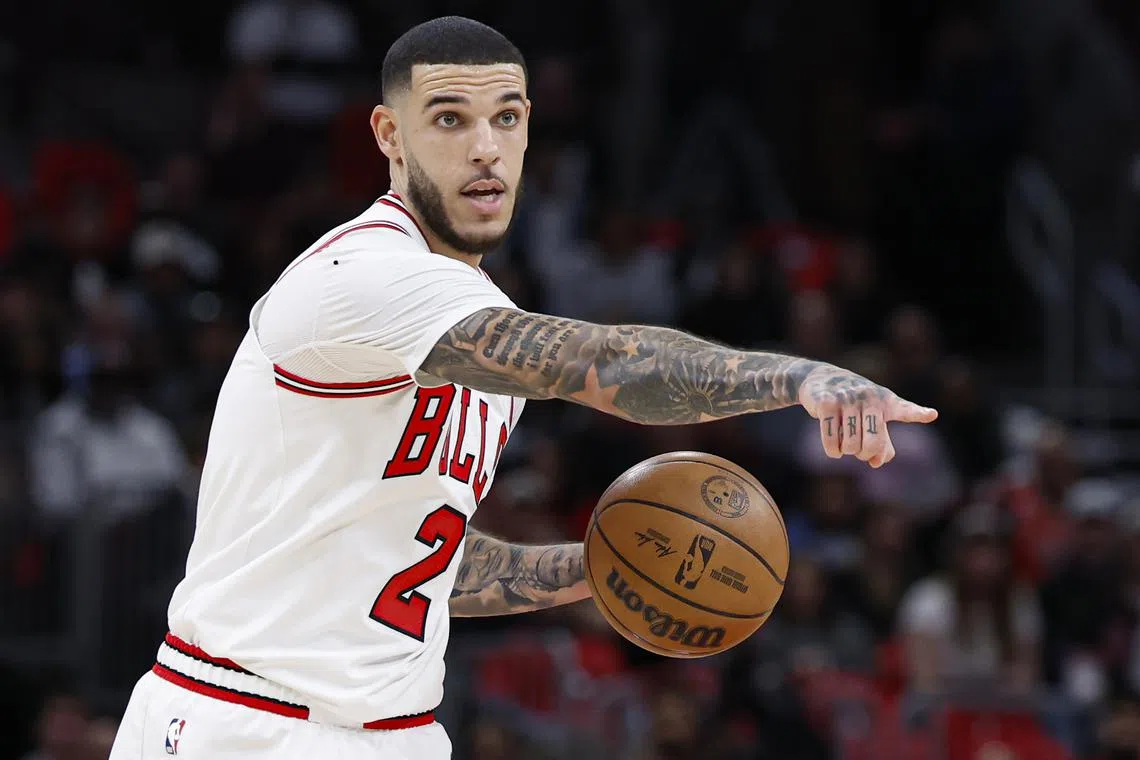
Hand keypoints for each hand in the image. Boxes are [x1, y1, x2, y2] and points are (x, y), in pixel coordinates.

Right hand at [797, 364, 937, 467]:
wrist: (822, 379)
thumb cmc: (854, 404)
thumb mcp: (872, 418)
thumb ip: (882, 443)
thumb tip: (877, 462)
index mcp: (886, 401)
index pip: (904, 410)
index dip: (918, 413)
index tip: (931, 415)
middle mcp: (869, 397)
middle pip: (872, 443)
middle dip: (864, 454)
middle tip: (859, 452)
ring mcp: (847, 398)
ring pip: (850, 444)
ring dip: (846, 452)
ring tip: (844, 445)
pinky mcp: (826, 403)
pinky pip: (832, 440)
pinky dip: (833, 452)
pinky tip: (835, 451)